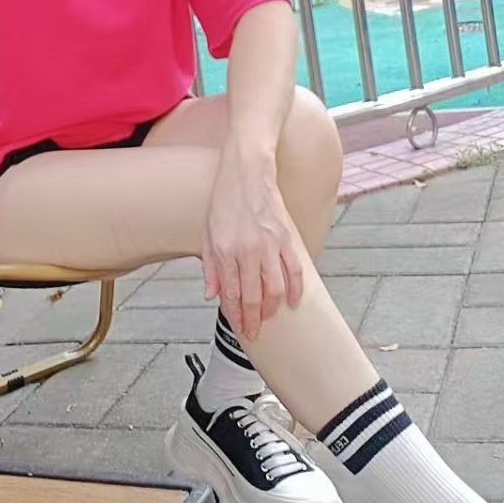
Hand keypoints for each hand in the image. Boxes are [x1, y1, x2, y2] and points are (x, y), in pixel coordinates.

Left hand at [202, 147, 305, 339]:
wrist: (247, 169)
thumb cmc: (225, 198)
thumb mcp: (207, 231)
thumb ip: (211, 266)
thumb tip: (211, 294)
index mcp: (225, 249)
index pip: (231, 294)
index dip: (235, 317)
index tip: (239, 329)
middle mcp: (248, 250)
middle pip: (253, 297)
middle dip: (253, 320)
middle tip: (254, 333)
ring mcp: (270, 244)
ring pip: (275, 289)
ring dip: (272, 310)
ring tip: (269, 319)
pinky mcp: (286, 237)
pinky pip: (295, 270)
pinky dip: (296, 290)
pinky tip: (294, 302)